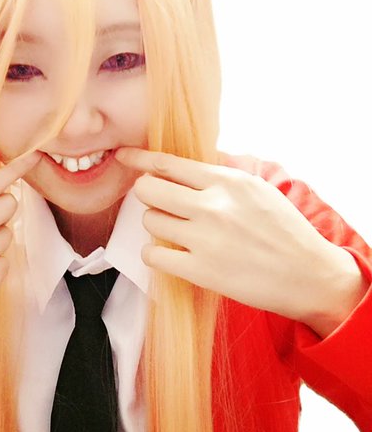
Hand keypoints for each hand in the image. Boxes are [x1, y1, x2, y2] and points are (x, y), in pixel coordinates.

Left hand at [115, 147, 365, 331]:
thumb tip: (183, 166)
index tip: (122, 156)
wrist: (309, 275)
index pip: (168, 163)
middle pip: (148, 189)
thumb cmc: (283, 230)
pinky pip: (153, 255)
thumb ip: (219, 175)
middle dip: (148, 194)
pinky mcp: (201, 271)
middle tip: (160, 203)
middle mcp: (212, 206)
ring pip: (149, 221)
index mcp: (226, 181)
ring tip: (175, 230)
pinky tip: (169, 253)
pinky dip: (154, 254)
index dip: (138, 158)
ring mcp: (205, 239)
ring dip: (155, 225)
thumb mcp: (256, 189)